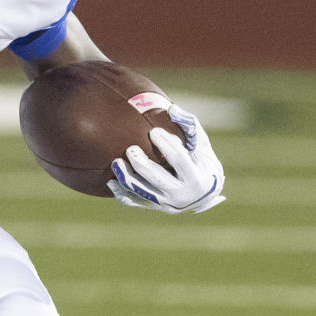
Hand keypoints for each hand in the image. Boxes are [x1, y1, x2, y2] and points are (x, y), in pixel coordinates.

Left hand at [108, 106, 225, 213]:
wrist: (204, 192)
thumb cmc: (200, 158)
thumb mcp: (201, 143)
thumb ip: (189, 124)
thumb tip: (171, 108)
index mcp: (196, 178)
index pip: (178, 160)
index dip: (166, 145)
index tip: (154, 132)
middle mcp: (181, 195)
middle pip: (157, 178)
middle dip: (142, 164)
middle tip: (130, 149)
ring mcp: (167, 204)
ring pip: (143, 192)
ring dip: (127, 178)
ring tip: (116, 162)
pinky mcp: (156, 207)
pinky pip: (136, 202)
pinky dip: (122, 194)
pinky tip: (110, 182)